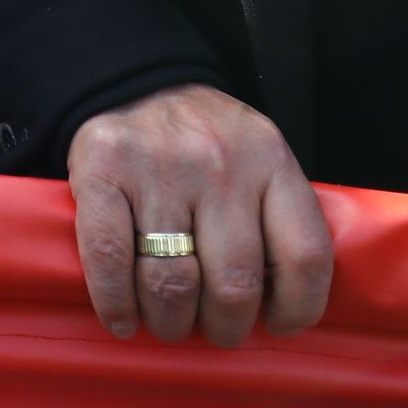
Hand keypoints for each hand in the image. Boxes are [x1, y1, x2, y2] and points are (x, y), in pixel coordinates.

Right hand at [67, 83, 330, 346]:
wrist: (138, 77)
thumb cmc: (207, 140)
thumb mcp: (261, 158)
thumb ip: (275, 217)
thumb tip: (280, 308)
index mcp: (271, 161)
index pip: (304, 255)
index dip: (297, 308)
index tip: (278, 324)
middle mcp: (220, 163)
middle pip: (234, 284)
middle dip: (225, 327)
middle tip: (216, 329)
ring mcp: (159, 166)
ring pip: (172, 283)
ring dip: (171, 322)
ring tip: (170, 323)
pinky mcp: (104, 170)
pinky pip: (110, 260)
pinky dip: (116, 303)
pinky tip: (123, 318)